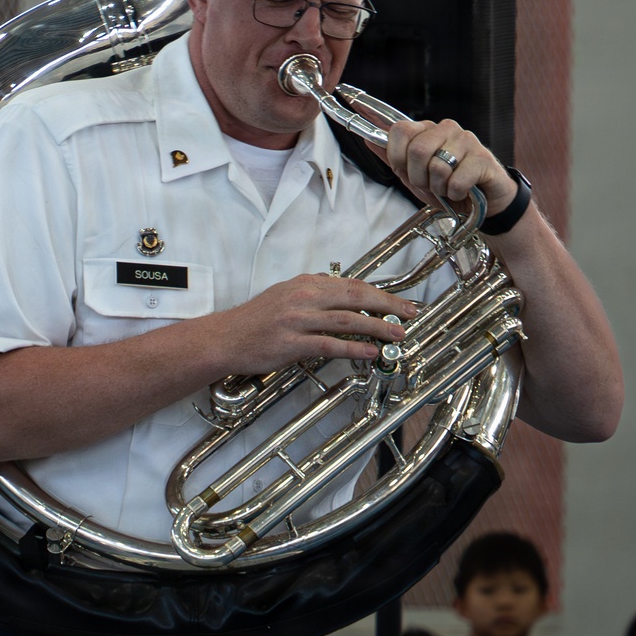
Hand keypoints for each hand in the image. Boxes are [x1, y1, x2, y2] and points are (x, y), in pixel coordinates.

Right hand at [214, 273, 418, 375]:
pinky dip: (354, 348)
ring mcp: (298, 319)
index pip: (352, 285)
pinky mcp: (292, 343)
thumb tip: (339, 288)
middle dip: (387, 306)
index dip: (381, 293)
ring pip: (347, 319)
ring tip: (397, 335)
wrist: (226, 337)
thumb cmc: (255, 319)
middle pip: (355, 297)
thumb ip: (313, 291)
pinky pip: (329, 345)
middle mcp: (304, 296)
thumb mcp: (285, 294)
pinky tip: (370, 353)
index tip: (400, 303)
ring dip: (377, 327)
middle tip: (409, 315)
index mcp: (306, 283)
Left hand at [353, 107, 517, 219]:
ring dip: (438, 187)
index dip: (396, 156)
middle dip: (418, 177)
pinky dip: (455, 193)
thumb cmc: (448, 186)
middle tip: (430, 184)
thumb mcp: (414, 175)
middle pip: (417, 150)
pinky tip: (463, 191)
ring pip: (437, 166)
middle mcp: (447, 129)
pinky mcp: (483, 158)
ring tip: (447, 187)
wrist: (484, 203)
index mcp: (427, 130)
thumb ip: (392, 158)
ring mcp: (466, 140)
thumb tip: (368, 140)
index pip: (399, 130)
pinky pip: (456, 180)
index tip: (404, 170)